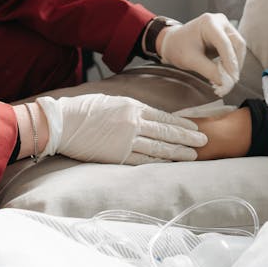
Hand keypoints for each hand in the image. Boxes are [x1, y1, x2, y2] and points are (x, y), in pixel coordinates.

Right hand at [34, 94, 206, 164]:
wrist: (62, 123)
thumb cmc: (83, 111)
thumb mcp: (111, 102)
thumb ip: (130, 109)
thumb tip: (145, 115)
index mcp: (133, 107)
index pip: (164, 117)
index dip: (182, 124)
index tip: (195, 128)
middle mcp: (134, 122)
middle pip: (168, 131)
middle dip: (188, 137)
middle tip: (205, 141)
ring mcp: (127, 140)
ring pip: (160, 147)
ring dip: (179, 152)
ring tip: (193, 155)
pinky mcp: (118, 155)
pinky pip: (144, 160)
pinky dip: (160, 162)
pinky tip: (171, 164)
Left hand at [157, 13, 245, 95]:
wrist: (173, 43)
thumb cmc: (178, 47)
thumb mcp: (190, 60)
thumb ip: (209, 71)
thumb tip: (226, 83)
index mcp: (209, 22)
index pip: (225, 43)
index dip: (230, 62)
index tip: (232, 79)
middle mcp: (220, 22)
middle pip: (237, 44)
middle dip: (235, 64)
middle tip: (230, 82)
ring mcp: (224, 28)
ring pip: (238, 49)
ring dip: (234, 65)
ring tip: (225, 80)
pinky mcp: (226, 36)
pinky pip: (235, 51)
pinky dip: (231, 63)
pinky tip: (223, 73)